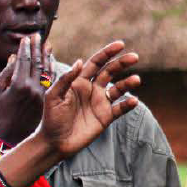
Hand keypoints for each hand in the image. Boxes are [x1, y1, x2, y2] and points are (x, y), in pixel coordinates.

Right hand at [0, 33, 49, 144]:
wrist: (5, 136)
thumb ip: (6, 73)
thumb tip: (13, 57)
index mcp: (19, 84)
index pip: (24, 61)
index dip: (25, 48)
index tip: (26, 38)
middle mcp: (33, 88)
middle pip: (38, 64)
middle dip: (38, 49)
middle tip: (38, 36)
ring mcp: (42, 95)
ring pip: (47, 72)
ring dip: (47, 58)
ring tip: (48, 46)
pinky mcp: (46, 102)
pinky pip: (51, 83)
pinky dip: (51, 71)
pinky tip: (51, 64)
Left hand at [38, 41, 140, 158]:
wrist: (55, 142)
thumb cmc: (51, 118)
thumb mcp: (53, 97)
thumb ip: (66, 79)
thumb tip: (80, 61)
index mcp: (79, 82)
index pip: (96, 63)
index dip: (107, 53)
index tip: (120, 44)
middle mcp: (92, 90)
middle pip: (110, 72)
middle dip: (122, 63)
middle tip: (135, 56)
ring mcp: (100, 103)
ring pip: (118, 89)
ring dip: (128, 83)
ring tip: (136, 80)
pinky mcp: (106, 117)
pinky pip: (120, 108)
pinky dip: (128, 104)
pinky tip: (134, 100)